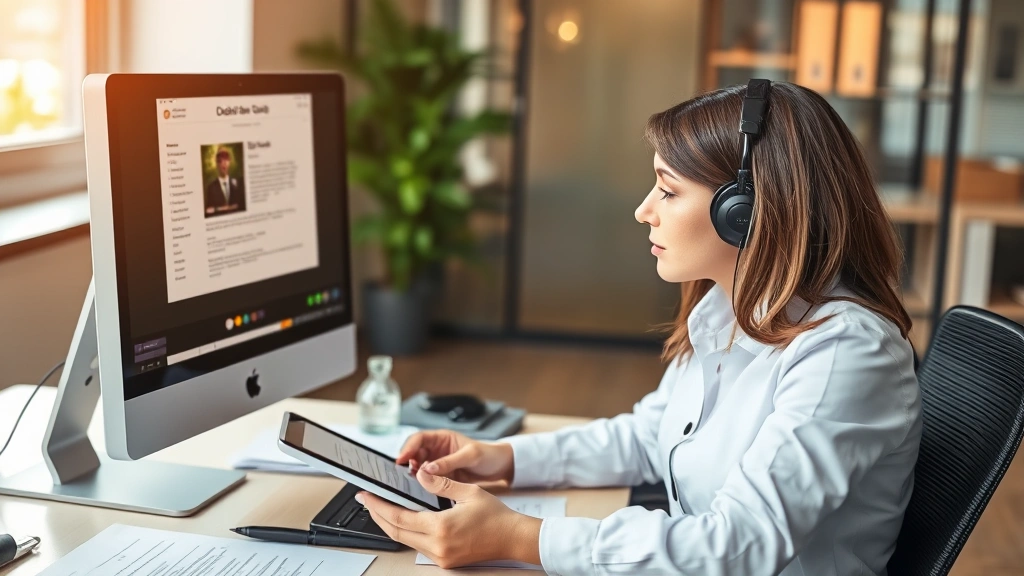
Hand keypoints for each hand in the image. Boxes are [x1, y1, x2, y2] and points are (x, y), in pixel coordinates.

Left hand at [357, 468, 541, 568]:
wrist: (512, 538)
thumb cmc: (496, 516)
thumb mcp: (468, 492)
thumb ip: (441, 482)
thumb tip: (420, 474)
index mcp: (441, 528)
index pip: (398, 517)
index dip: (378, 506)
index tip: (366, 496)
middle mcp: (437, 546)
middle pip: (395, 532)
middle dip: (377, 515)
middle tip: (367, 500)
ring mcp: (440, 557)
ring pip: (404, 541)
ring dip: (390, 524)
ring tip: (380, 508)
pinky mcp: (444, 561)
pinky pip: (417, 546)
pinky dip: (405, 532)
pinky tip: (402, 521)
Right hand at [396, 430, 513, 483]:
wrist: (501, 467)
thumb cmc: (488, 454)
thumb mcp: (470, 455)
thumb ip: (449, 461)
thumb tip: (427, 469)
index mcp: (442, 438)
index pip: (418, 439)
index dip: (407, 448)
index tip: (401, 460)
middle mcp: (437, 450)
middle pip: (414, 454)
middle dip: (408, 464)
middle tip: (405, 475)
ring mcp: (438, 464)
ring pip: (419, 469)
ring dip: (415, 476)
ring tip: (413, 484)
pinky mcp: (442, 478)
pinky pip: (428, 481)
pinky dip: (424, 485)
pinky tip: (423, 491)